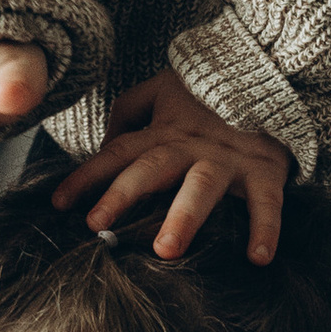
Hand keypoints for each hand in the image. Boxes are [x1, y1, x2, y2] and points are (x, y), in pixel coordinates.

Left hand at [51, 70, 290, 263]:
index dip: (86, 177)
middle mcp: (189, 146)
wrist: (271, 73)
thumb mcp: (163, 91)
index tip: (59, 204)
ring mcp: (227, 159)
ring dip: (184, 217)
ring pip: (201, 186)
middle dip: (122, 195)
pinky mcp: (264, 170)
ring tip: (166, 250)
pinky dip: (265, 228)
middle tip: (97, 227)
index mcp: (162, 131)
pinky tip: (258, 258)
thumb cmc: (209, 92)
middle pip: (151, 168)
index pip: (117, 153)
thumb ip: (129, 111)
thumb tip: (104, 145)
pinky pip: (265, 201)